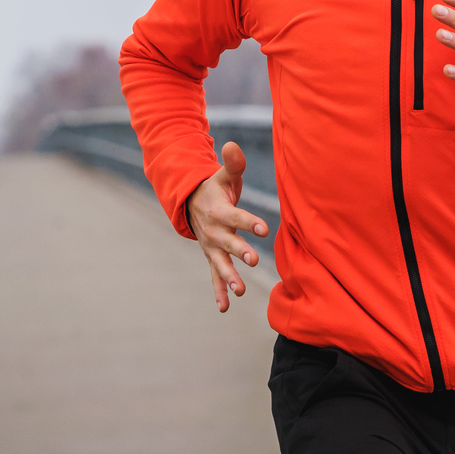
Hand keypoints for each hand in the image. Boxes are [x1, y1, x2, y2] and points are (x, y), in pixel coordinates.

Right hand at [186, 140, 269, 312]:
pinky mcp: (212, 258)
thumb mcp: (223, 175)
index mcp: (219, 211)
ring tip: (239, 291)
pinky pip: (213, 277)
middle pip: (228, 243)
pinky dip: (218, 292)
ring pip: (220, 264)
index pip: (236, 217)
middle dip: (240, 252)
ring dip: (229, 278)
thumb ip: (232, 163)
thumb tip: (233, 145)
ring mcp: (211, 247)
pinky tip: (224, 308)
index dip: (249, 222)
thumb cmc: (215, 188)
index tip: (263, 229)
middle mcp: (214, 231)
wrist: (191, 204)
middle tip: (253, 260)